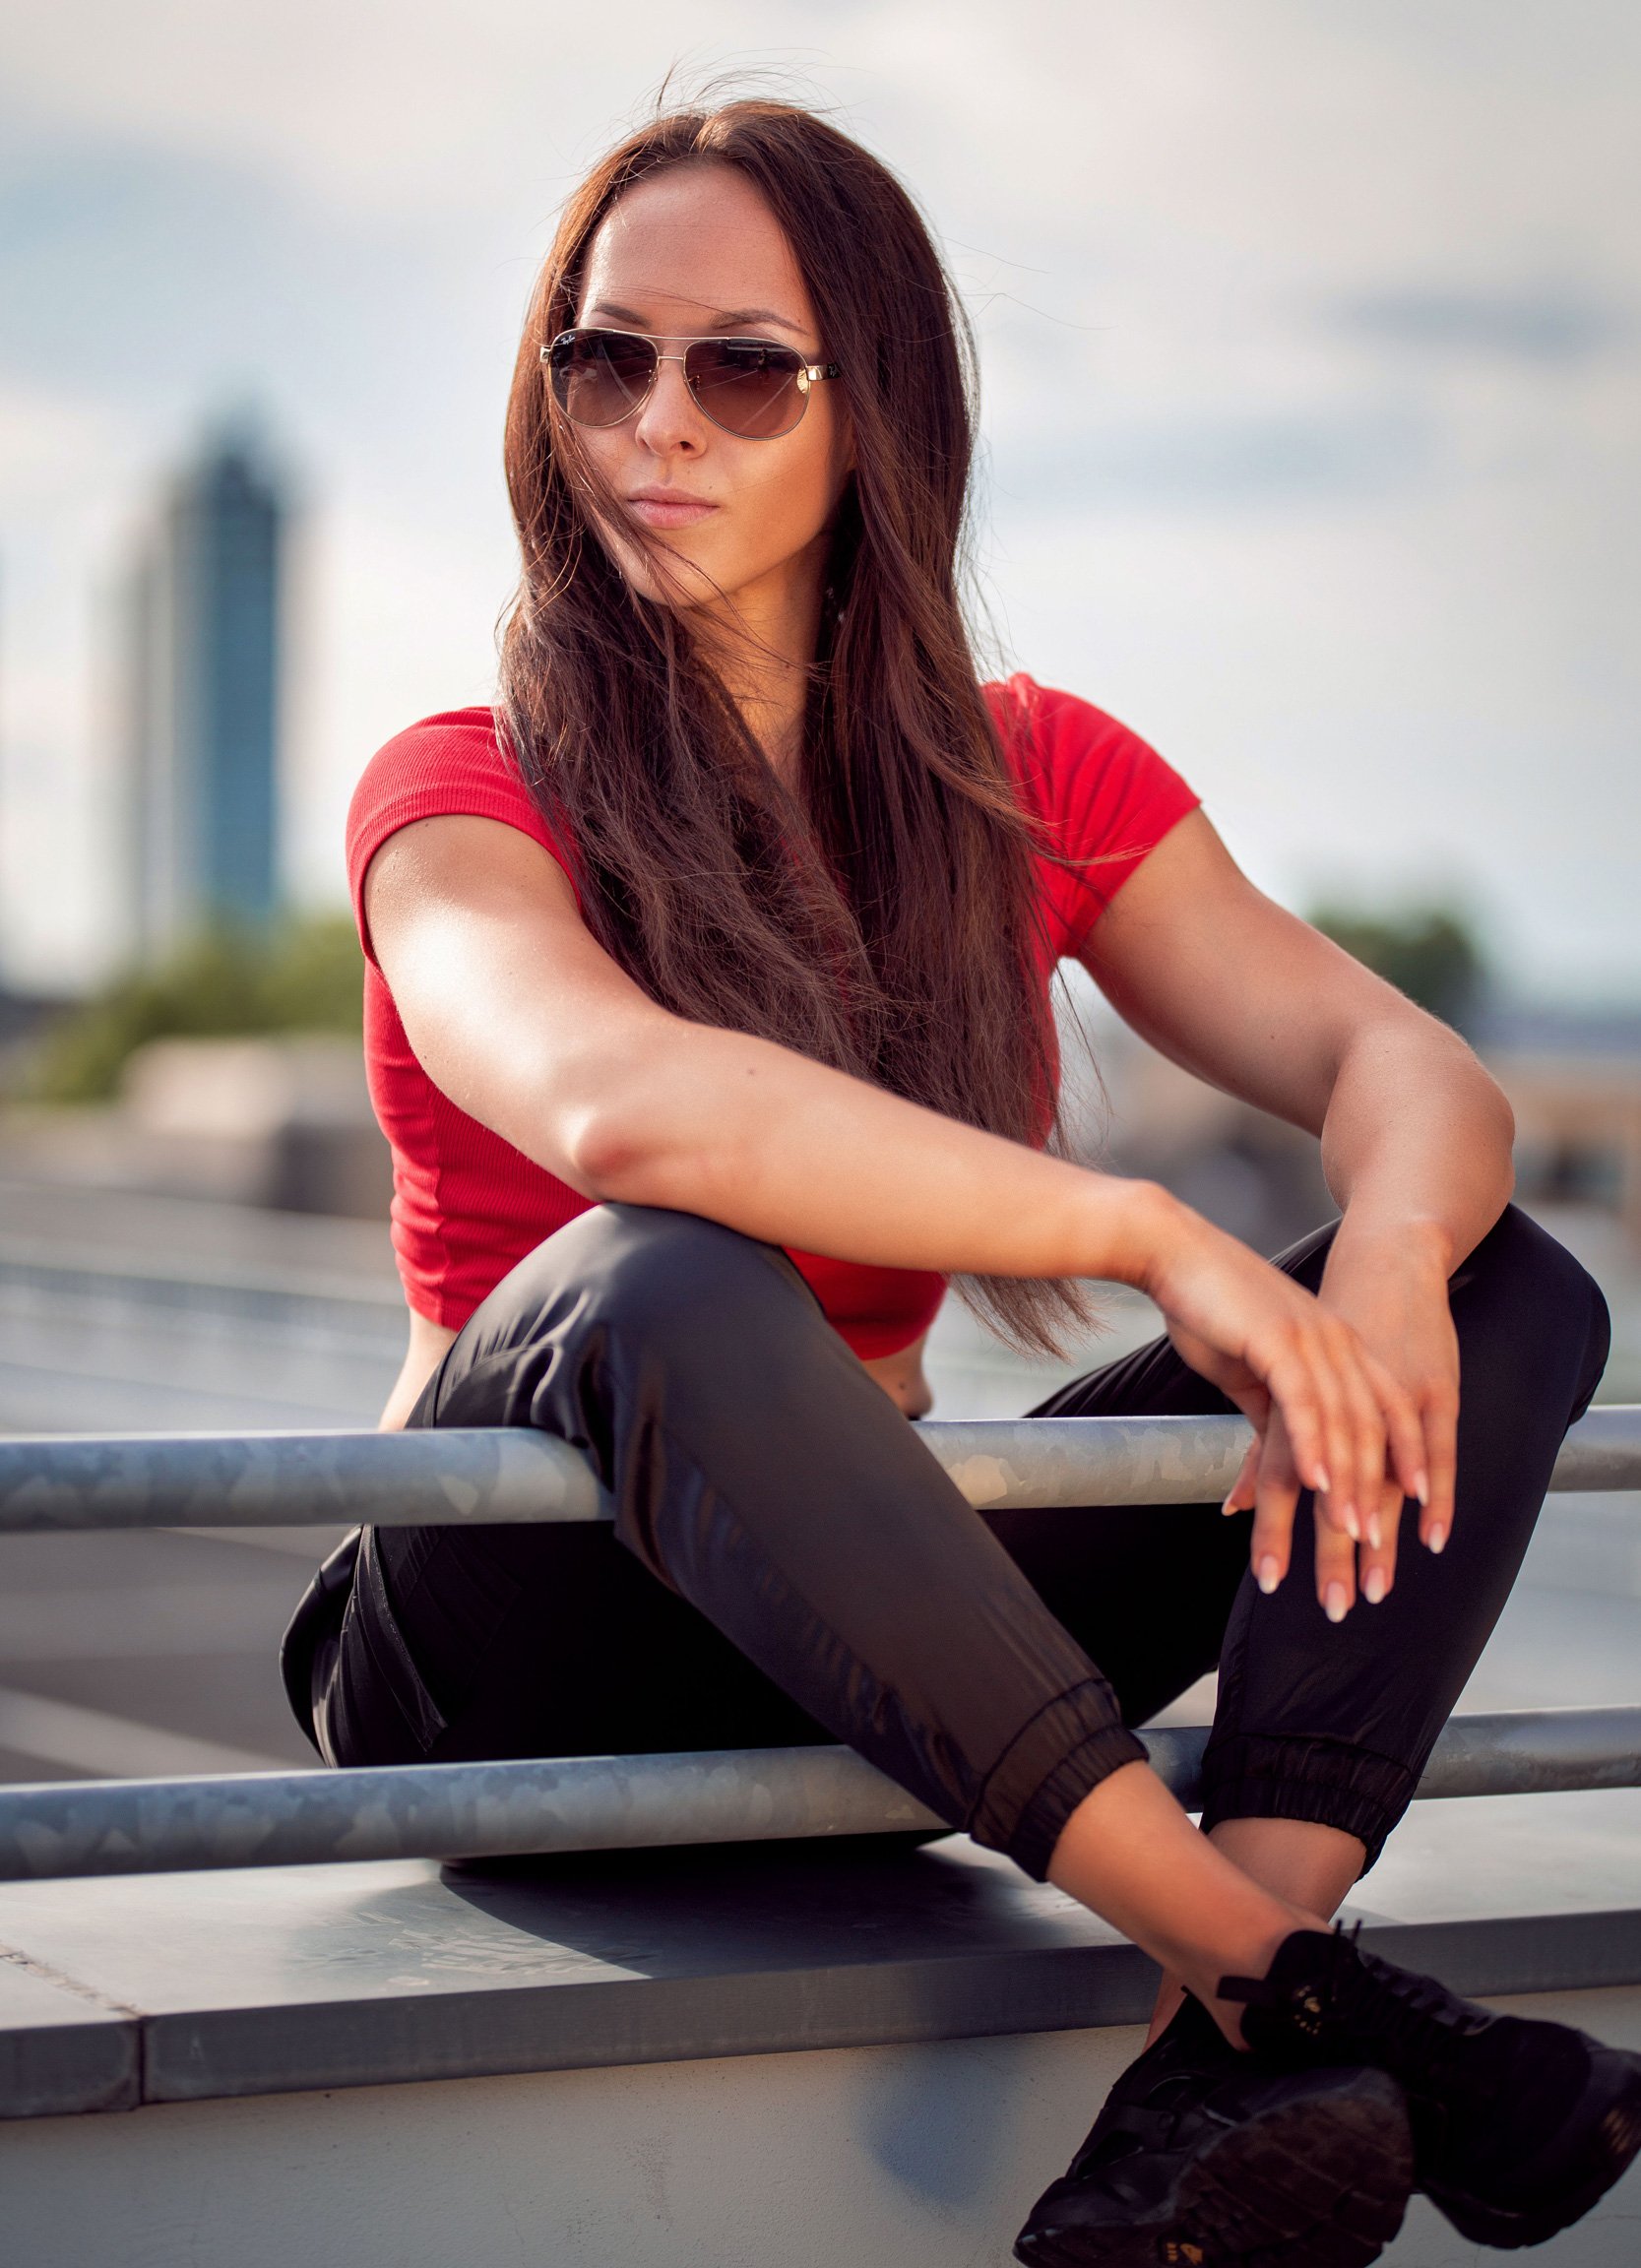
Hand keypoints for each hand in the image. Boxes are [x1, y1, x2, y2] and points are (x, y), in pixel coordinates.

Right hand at [1142, 1203, 1428, 1612]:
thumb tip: (1285, 1457)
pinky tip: (1314, 1485)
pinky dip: (1313, 1446)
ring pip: (1343, 1423)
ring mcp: (1312, 1339)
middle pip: (1371, 1429)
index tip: (1405, 1516)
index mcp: (1338, 1347)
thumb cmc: (1209, 1306)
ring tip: (1349, 1533)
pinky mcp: (1279, 1338)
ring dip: (1347, 1483)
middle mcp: (1337, 1343)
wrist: (1173, 1253)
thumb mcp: (1255, 1366)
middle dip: (1376, 1494)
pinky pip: (1305, 1402)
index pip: (1384, 1416)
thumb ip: (1277, 1408)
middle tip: (1375, 1550)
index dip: (1401, 1466)